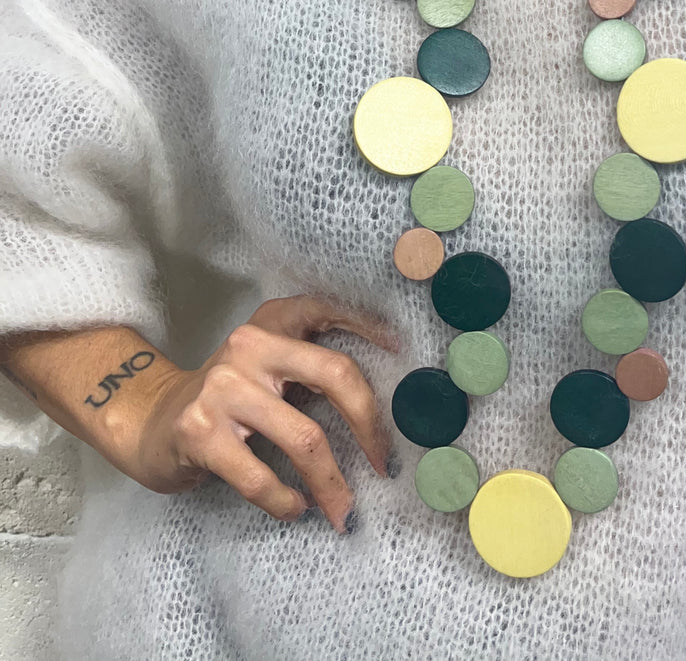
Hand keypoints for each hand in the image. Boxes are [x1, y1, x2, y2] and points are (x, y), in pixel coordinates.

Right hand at [118, 294, 399, 533]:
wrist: (150, 421)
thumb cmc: (226, 398)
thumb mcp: (264, 365)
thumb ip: (307, 365)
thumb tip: (377, 403)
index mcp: (270, 324)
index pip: (326, 309)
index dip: (367, 324)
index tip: (401, 349)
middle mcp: (249, 346)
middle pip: (334, 375)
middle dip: (370, 425)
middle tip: (385, 463)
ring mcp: (223, 388)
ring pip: (304, 437)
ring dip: (332, 483)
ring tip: (343, 509)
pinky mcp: (200, 432)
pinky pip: (259, 476)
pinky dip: (285, 500)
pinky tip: (295, 508)